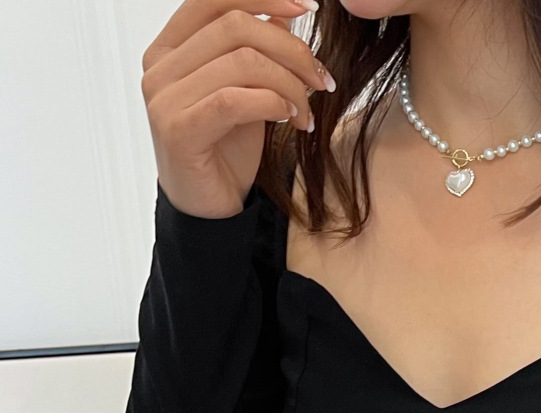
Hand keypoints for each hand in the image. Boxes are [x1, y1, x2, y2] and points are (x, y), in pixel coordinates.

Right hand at [142, 0, 333, 218]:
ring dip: (290, 85)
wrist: (210, 208)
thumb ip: (256, 53)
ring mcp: (165, 97)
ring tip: (307, 112)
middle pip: (236, 25)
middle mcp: (160, 65)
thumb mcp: (248, 92)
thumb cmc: (227, 149)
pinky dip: (273, 104)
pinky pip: (235, 100)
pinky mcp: (178, 129)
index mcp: (171, 46)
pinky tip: (291, 120)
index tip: (309, 8)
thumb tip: (283, 14)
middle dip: (291, 49)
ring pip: (242, 61)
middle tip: (321, 80)